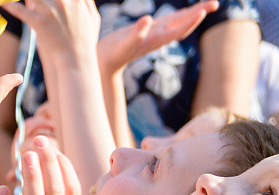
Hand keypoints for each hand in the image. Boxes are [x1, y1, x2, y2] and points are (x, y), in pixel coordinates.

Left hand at [3, 0, 100, 66]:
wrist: (77, 58)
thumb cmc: (86, 38)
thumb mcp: (93, 15)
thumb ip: (85, 0)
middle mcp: (63, 0)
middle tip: (31, 0)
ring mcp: (51, 11)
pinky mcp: (40, 23)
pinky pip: (22, 11)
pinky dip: (12, 7)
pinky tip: (5, 5)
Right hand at [95, 1, 216, 73]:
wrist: (104, 62)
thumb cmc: (112, 54)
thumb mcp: (123, 44)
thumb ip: (136, 33)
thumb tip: (148, 20)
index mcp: (155, 40)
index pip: (178, 30)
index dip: (191, 21)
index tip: (203, 11)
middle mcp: (159, 36)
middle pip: (184, 24)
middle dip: (199, 13)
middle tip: (216, 3)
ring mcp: (155, 33)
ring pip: (179, 21)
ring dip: (194, 12)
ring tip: (210, 4)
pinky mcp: (149, 30)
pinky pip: (169, 21)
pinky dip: (180, 14)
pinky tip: (185, 11)